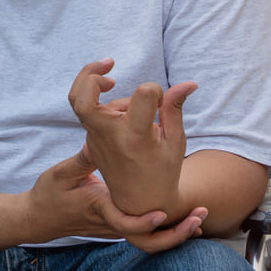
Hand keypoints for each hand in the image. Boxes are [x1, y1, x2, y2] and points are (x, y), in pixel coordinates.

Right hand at [28, 147, 203, 250]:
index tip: (161, 213)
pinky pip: (144, 230)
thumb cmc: (48, 196)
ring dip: (175, 231)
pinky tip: (182, 216)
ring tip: (199, 219)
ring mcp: (113, 225)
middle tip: (199, 218)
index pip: (124, 223)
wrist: (38, 219)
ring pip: (149, 238)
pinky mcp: (115, 222)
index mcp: (99, 207)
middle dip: (175, 232)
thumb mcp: (62, 175)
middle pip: (147, 238)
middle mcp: (109, 221)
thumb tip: (95, 141)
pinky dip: (164, 226)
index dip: (144, 222)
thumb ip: (83, 160)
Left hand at [67, 59, 195, 219]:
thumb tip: (189, 83)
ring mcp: (95, 140)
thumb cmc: (163, 170)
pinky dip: (106, 106)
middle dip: (90, 73)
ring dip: (106, 92)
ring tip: (136, 109)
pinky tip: (127, 116)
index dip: (156, 90)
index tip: (162, 101)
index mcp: (135, 136)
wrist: (140, 204)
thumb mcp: (175, 141)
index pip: (143, 93)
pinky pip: (93, 114)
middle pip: (81, 96)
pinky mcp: (90, 141)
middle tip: (109, 65)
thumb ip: (174, 108)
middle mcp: (110, 137)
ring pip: (86, 101)